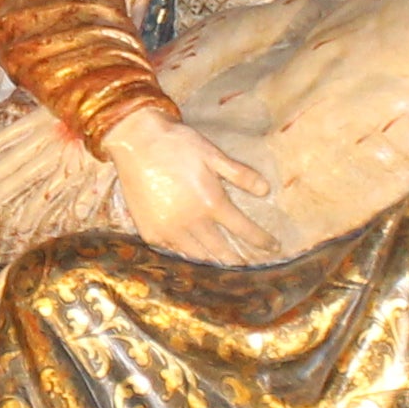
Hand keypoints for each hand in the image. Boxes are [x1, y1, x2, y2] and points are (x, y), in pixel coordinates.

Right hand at [105, 112, 282, 265]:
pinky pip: (174, 252)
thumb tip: (266, 190)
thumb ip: (240, 175)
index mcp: (210, 202)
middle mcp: (191, 222)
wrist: (135, 140)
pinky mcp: (150, 232)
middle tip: (250, 266)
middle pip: (222, 251)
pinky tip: (195, 257)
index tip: (274, 248)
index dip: (261, 241)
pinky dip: (188, 256)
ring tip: (225, 266)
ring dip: (214, 263)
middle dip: (238, 261)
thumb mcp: (212, 154)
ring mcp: (168, 230)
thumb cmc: (177, 144)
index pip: (243, 230)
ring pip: (198, 257)